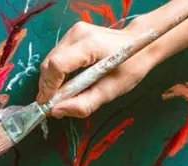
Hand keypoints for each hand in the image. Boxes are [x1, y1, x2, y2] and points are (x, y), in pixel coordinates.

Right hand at [37, 21, 156, 118]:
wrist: (140, 43)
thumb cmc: (130, 66)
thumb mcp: (112, 90)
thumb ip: (84, 103)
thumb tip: (55, 112)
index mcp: (90, 44)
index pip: (58, 65)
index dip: (49, 87)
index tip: (48, 105)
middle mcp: (77, 34)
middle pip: (49, 63)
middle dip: (47, 87)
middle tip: (53, 105)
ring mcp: (73, 32)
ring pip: (49, 61)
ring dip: (50, 81)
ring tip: (59, 97)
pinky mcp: (71, 35)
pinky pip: (55, 58)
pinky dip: (55, 74)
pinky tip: (64, 85)